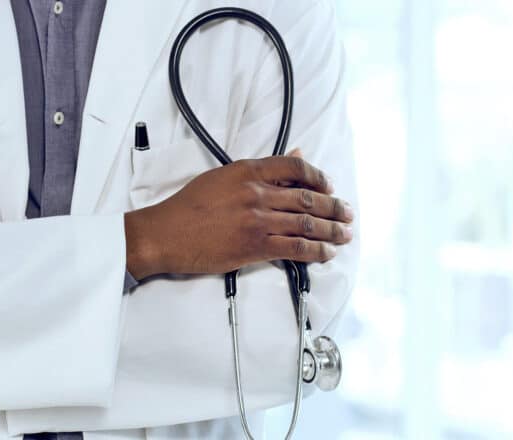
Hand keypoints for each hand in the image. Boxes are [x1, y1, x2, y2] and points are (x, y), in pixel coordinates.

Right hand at [124, 149, 353, 278]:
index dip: (319, 177)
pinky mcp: (255, 246)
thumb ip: (259, 170)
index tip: (330, 186)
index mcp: (247, 171)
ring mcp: (257, 220)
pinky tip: (326, 253)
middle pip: (307, 197)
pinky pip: (295, 248)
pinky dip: (316, 251)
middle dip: (334, 207)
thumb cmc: (187, 207)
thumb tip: (293, 155)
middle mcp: (256, 193)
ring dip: (332, 231)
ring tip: (345, 235)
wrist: (165, 234)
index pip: (295, 167)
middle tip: (348, 213)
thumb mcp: (222, 177)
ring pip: (307, 224)